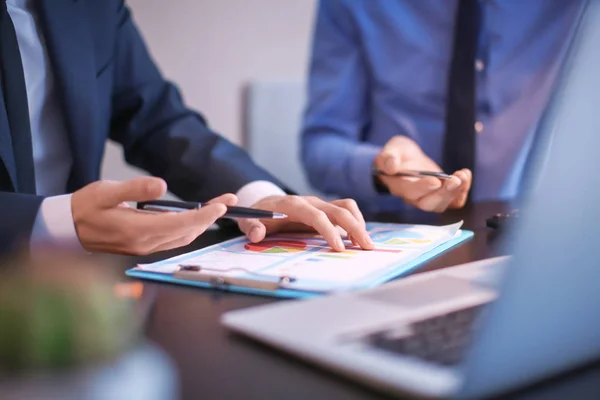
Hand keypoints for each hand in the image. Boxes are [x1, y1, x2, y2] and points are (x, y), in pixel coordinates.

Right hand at [71, 177, 236, 254]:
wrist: (68, 228)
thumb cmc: (86, 207)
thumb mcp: (106, 192)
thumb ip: (135, 189)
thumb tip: (161, 185)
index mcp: (139, 230)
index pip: (182, 224)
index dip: (205, 215)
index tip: (222, 205)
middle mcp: (147, 243)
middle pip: (189, 231)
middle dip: (211, 217)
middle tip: (229, 200)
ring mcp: (146, 247)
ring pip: (184, 237)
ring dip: (204, 223)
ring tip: (219, 206)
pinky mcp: (144, 246)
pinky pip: (175, 238)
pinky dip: (190, 227)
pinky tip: (197, 216)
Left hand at [236, 196, 373, 251]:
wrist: (263, 203)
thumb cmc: (257, 214)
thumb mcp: (248, 221)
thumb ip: (251, 226)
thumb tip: (258, 234)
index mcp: (292, 204)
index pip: (316, 215)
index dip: (328, 230)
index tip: (338, 248)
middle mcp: (310, 201)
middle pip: (338, 210)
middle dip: (354, 227)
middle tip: (366, 247)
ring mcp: (319, 204)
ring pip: (346, 207)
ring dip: (358, 223)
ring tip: (365, 244)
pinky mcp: (325, 209)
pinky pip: (345, 210)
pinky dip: (355, 222)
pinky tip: (357, 239)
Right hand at [374, 136, 471, 211]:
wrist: (405, 159)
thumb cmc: (396, 154)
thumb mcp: (391, 150)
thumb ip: (388, 158)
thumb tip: (391, 167)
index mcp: (399, 186)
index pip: (410, 192)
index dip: (423, 188)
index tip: (436, 180)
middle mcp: (413, 197)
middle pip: (428, 204)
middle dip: (444, 193)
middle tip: (455, 179)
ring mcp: (428, 198)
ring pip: (441, 204)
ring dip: (455, 192)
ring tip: (463, 175)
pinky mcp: (440, 195)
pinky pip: (453, 202)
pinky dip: (462, 193)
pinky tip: (466, 176)